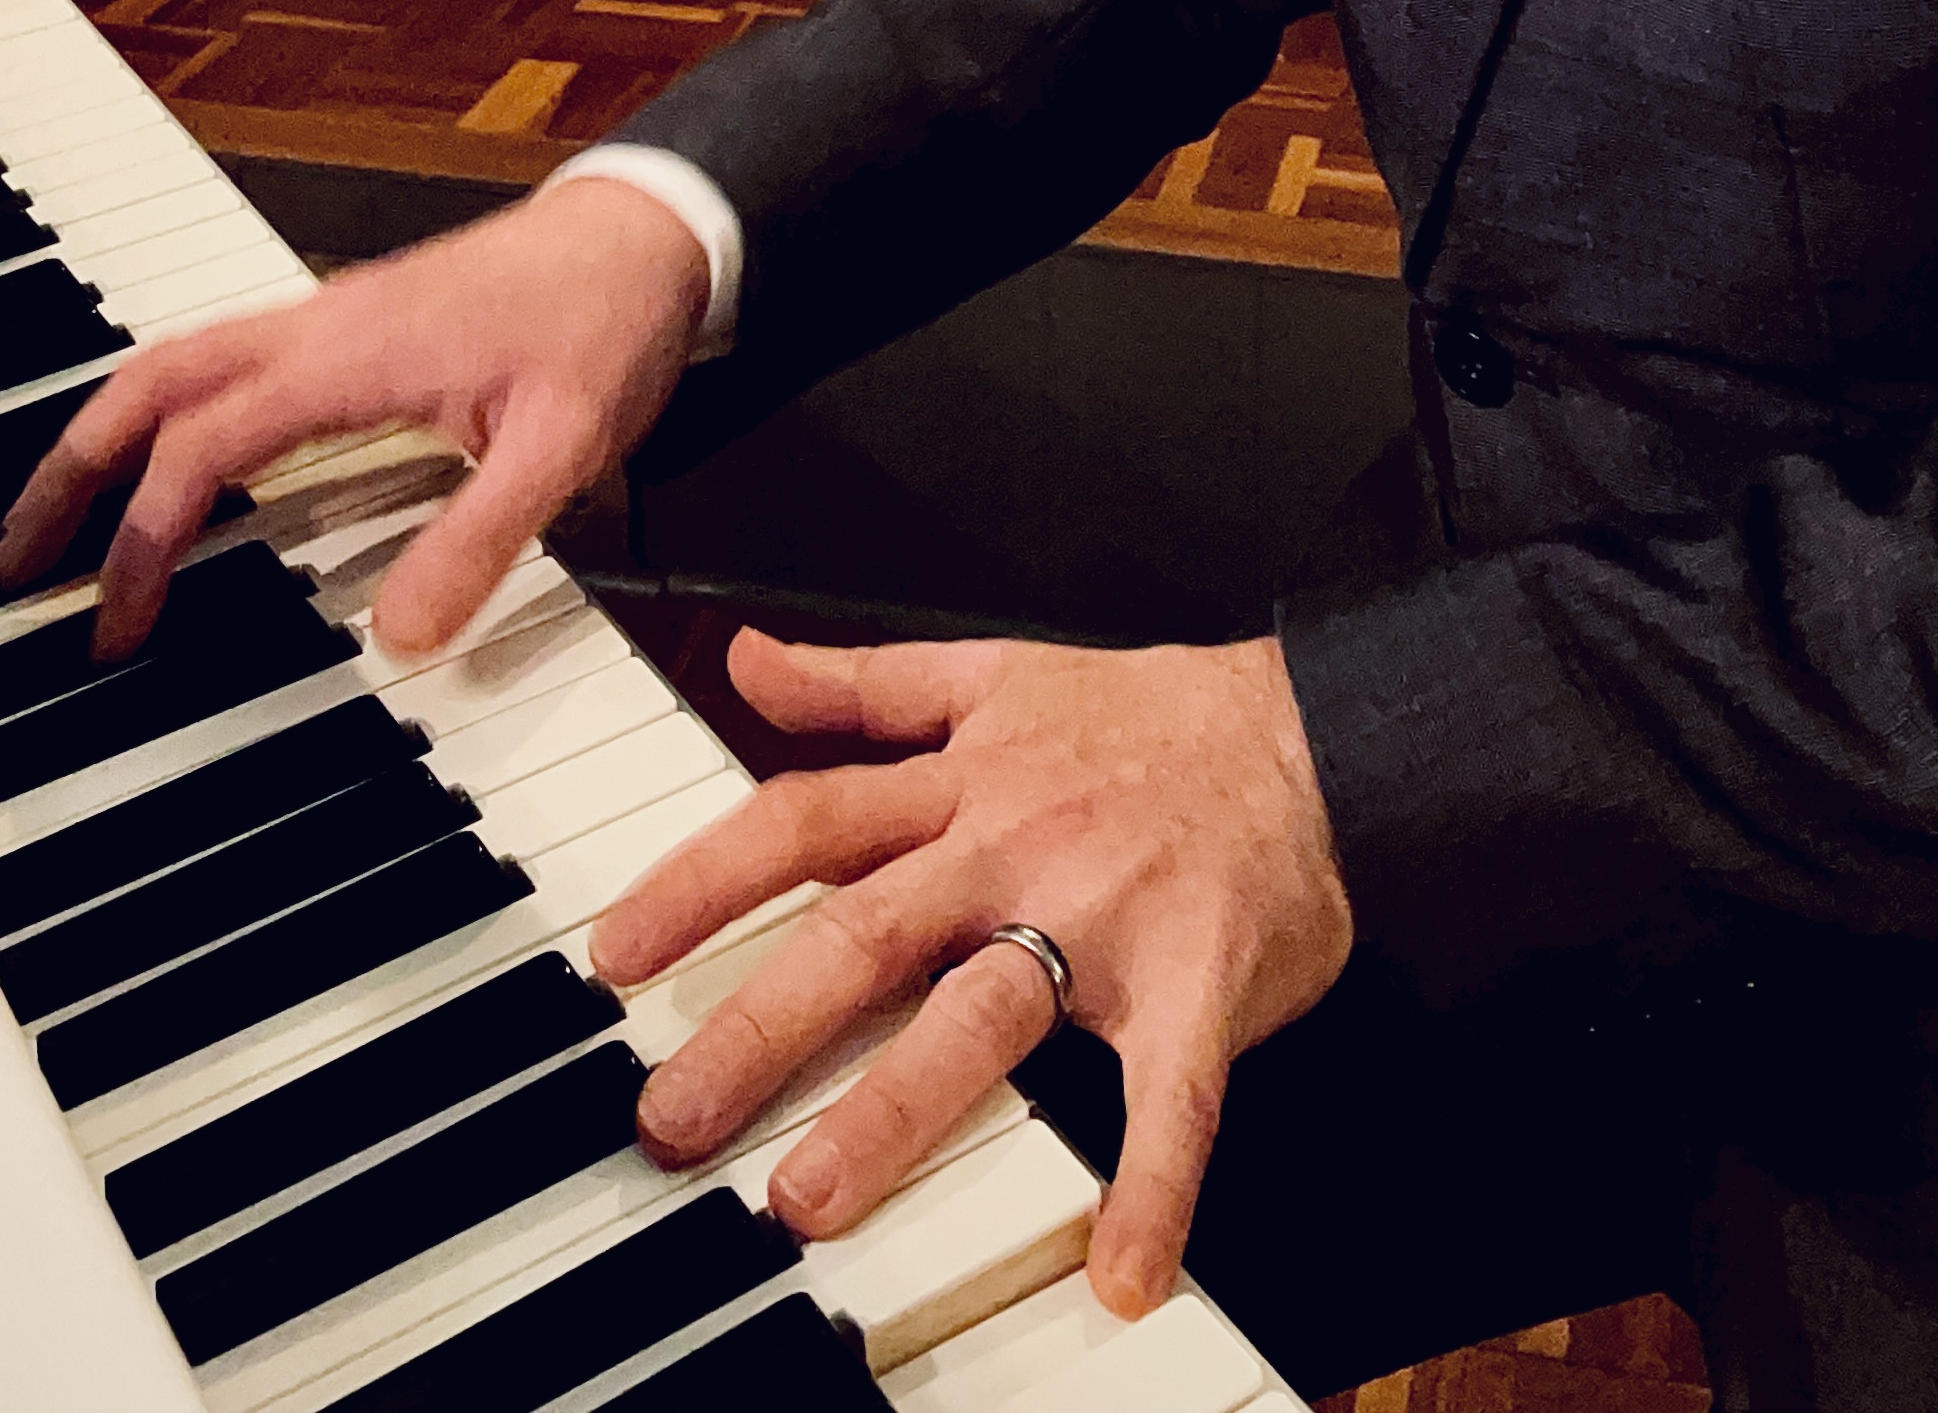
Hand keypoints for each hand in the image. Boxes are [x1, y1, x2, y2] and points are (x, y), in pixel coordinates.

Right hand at [0, 178, 709, 657]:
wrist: (645, 232)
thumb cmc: (602, 322)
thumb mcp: (565, 444)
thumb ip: (480, 539)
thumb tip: (397, 638)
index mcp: (350, 354)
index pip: (205, 445)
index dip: (146, 537)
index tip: (117, 623)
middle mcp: (317, 328)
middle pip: (149, 383)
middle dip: (69, 469)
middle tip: (14, 561)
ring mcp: (327, 322)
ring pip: (174, 363)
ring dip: (105, 438)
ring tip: (58, 523)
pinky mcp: (347, 330)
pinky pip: (222, 365)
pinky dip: (164, 417)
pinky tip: (165, 471)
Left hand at [589, 628, 1351, 1318]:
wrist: (1322, 734)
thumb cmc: (1156, 718)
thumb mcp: (998, 668)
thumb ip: (866, 681)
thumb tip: (748, 658)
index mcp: (963, 781)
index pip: (803, 821)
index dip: (701, 879)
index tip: (615, 951)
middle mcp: (1013, 849)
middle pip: (862, 934)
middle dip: (756, 1026)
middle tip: (670, 1118)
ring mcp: (1103, 922)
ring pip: (980, 1017)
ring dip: (893, 1114)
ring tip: (811, 1202)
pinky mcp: (1198, 988)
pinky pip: (1172, 1101)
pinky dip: (1153, 1190)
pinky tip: (1126, 1277)